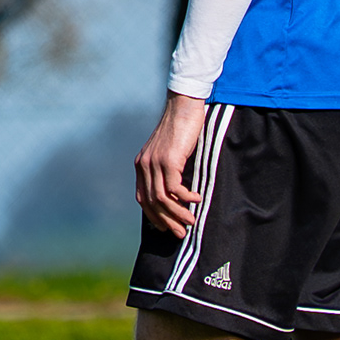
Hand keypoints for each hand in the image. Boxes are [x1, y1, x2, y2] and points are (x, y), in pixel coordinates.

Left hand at [137, 93, 210, 234]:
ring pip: (164, 199)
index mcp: (141, 165)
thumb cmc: (180, 129)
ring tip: (192, 221)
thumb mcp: (169, 152)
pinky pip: (175, 188)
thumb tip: (176, 194)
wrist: (183, 106)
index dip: (154, 216)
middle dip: (167, 221)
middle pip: (153, 202)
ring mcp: (155, 163)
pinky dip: (186, 198)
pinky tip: (197, 200)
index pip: (143, 199)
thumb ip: (167, 170)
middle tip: (181, 233)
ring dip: (179, 213)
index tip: (166, 228)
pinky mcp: (169, 160)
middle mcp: (144, 166)